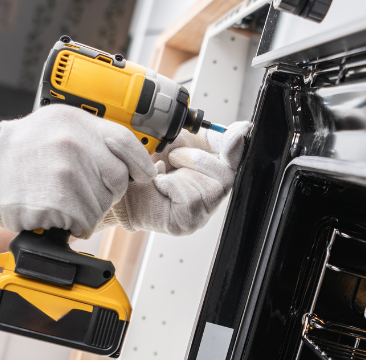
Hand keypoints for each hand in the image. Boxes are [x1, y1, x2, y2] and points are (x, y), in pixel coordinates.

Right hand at [0, 104, 156, 238]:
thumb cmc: (21, 153)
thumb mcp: (55, 126)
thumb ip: (91, 135)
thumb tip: (129, 154)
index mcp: (75, 121)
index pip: (125, 141)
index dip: (140, 162)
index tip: (143, 173)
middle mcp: (73, 143)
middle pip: (118, 177)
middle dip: (107, 189)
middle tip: (83, 188)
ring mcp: (66, 173)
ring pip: (103, 203)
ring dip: (89, 208)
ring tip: (63, 198)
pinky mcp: (59, 202)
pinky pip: (86, 221)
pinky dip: (77, 224)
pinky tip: (58, 212)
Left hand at [102, 121, 250, 235]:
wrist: (124, 183)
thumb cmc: (151, 165)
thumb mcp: (182, 141)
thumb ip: (211, 136)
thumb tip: (242, 129)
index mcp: (215, 172)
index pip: (238, 162)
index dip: (236, 149)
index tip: (237, 133)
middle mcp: (213, 195)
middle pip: (227, 177)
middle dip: (198, 160)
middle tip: (174, 156)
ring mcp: (202, 212)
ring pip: (210, 189)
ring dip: (182, 173)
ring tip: (165, 171)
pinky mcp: (187, 223)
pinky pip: (191, 200)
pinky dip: (171, 186)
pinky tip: (160, 185)